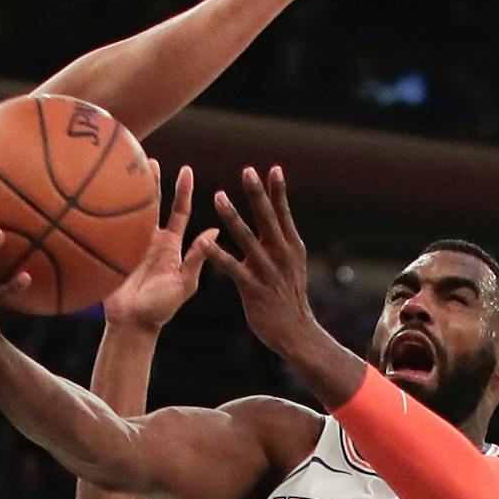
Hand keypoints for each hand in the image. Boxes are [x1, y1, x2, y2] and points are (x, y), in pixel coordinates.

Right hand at [103, 166, 215, 333]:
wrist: (131, 324)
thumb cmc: (161, 308)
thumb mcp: (184, 283)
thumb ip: (196, 257)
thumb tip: (215, 230)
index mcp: (170, 244)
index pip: (179, 210)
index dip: (183, 190)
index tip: (187, 169)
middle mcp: (150, 240)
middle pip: (151, 203)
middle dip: (151, 181)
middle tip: (148, 159)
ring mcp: (129, 245)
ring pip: (128, 212)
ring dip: (126, 191)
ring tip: (122, 167)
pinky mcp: (111, 253)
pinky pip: (107, 230)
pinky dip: (102, 213)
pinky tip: (97, 197)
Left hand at [201, 167, 316, 359]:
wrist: (294, 330)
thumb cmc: (288, 296)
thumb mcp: (292, 264)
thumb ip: (282, 242)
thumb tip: (278, 220)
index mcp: (291, 246)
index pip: (283, 213)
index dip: (278, 191)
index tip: (272, 169)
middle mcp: (281, 254)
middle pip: (267, 218)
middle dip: (257, 194)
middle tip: (247, 171)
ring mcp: (267, 270)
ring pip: (247, 238)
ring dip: (232, 216)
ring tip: (218, 196)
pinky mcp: (252, 287)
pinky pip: (232, 267)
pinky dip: (218, 254)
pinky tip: (205, 242)